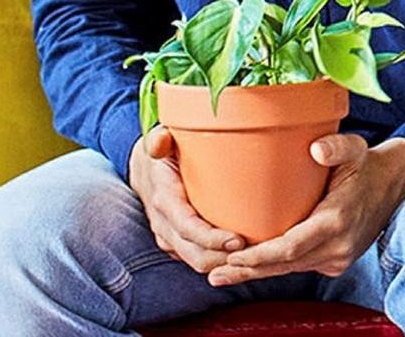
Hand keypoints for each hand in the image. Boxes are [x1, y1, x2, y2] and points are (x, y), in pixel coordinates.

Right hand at [128, 127, 245, 272]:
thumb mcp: (161, 140)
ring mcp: (170, 237)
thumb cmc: (165, 152)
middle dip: (225, 258)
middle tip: (258, 253)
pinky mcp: (178, 243)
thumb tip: (161, 139)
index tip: (238, 240)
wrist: (146, 169)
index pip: (187, 227)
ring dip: (226, 264)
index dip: (211, 239)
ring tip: (257, 257)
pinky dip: (220, 261)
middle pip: (195, 254)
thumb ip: (160, 139)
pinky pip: (198, 258)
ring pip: (197, 261)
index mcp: (164, 200)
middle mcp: (165, 224)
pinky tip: (246, 255)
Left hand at [207, 135, 404, 285]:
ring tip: (222, 273)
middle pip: (284, 265)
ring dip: (257, 271)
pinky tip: (250, 265)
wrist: (396, 184)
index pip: (290, 247)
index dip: (259, 256)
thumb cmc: (367, 164)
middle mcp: (338, 246)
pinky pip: (300, 265)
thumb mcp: (356, 148)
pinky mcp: (337, 261)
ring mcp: (338, 257)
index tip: (233, 255)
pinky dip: (275, 266)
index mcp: (337, 220)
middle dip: (248, 270)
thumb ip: (336, 146)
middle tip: (213, 273)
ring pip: (290, 268)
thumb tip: (316, 148)